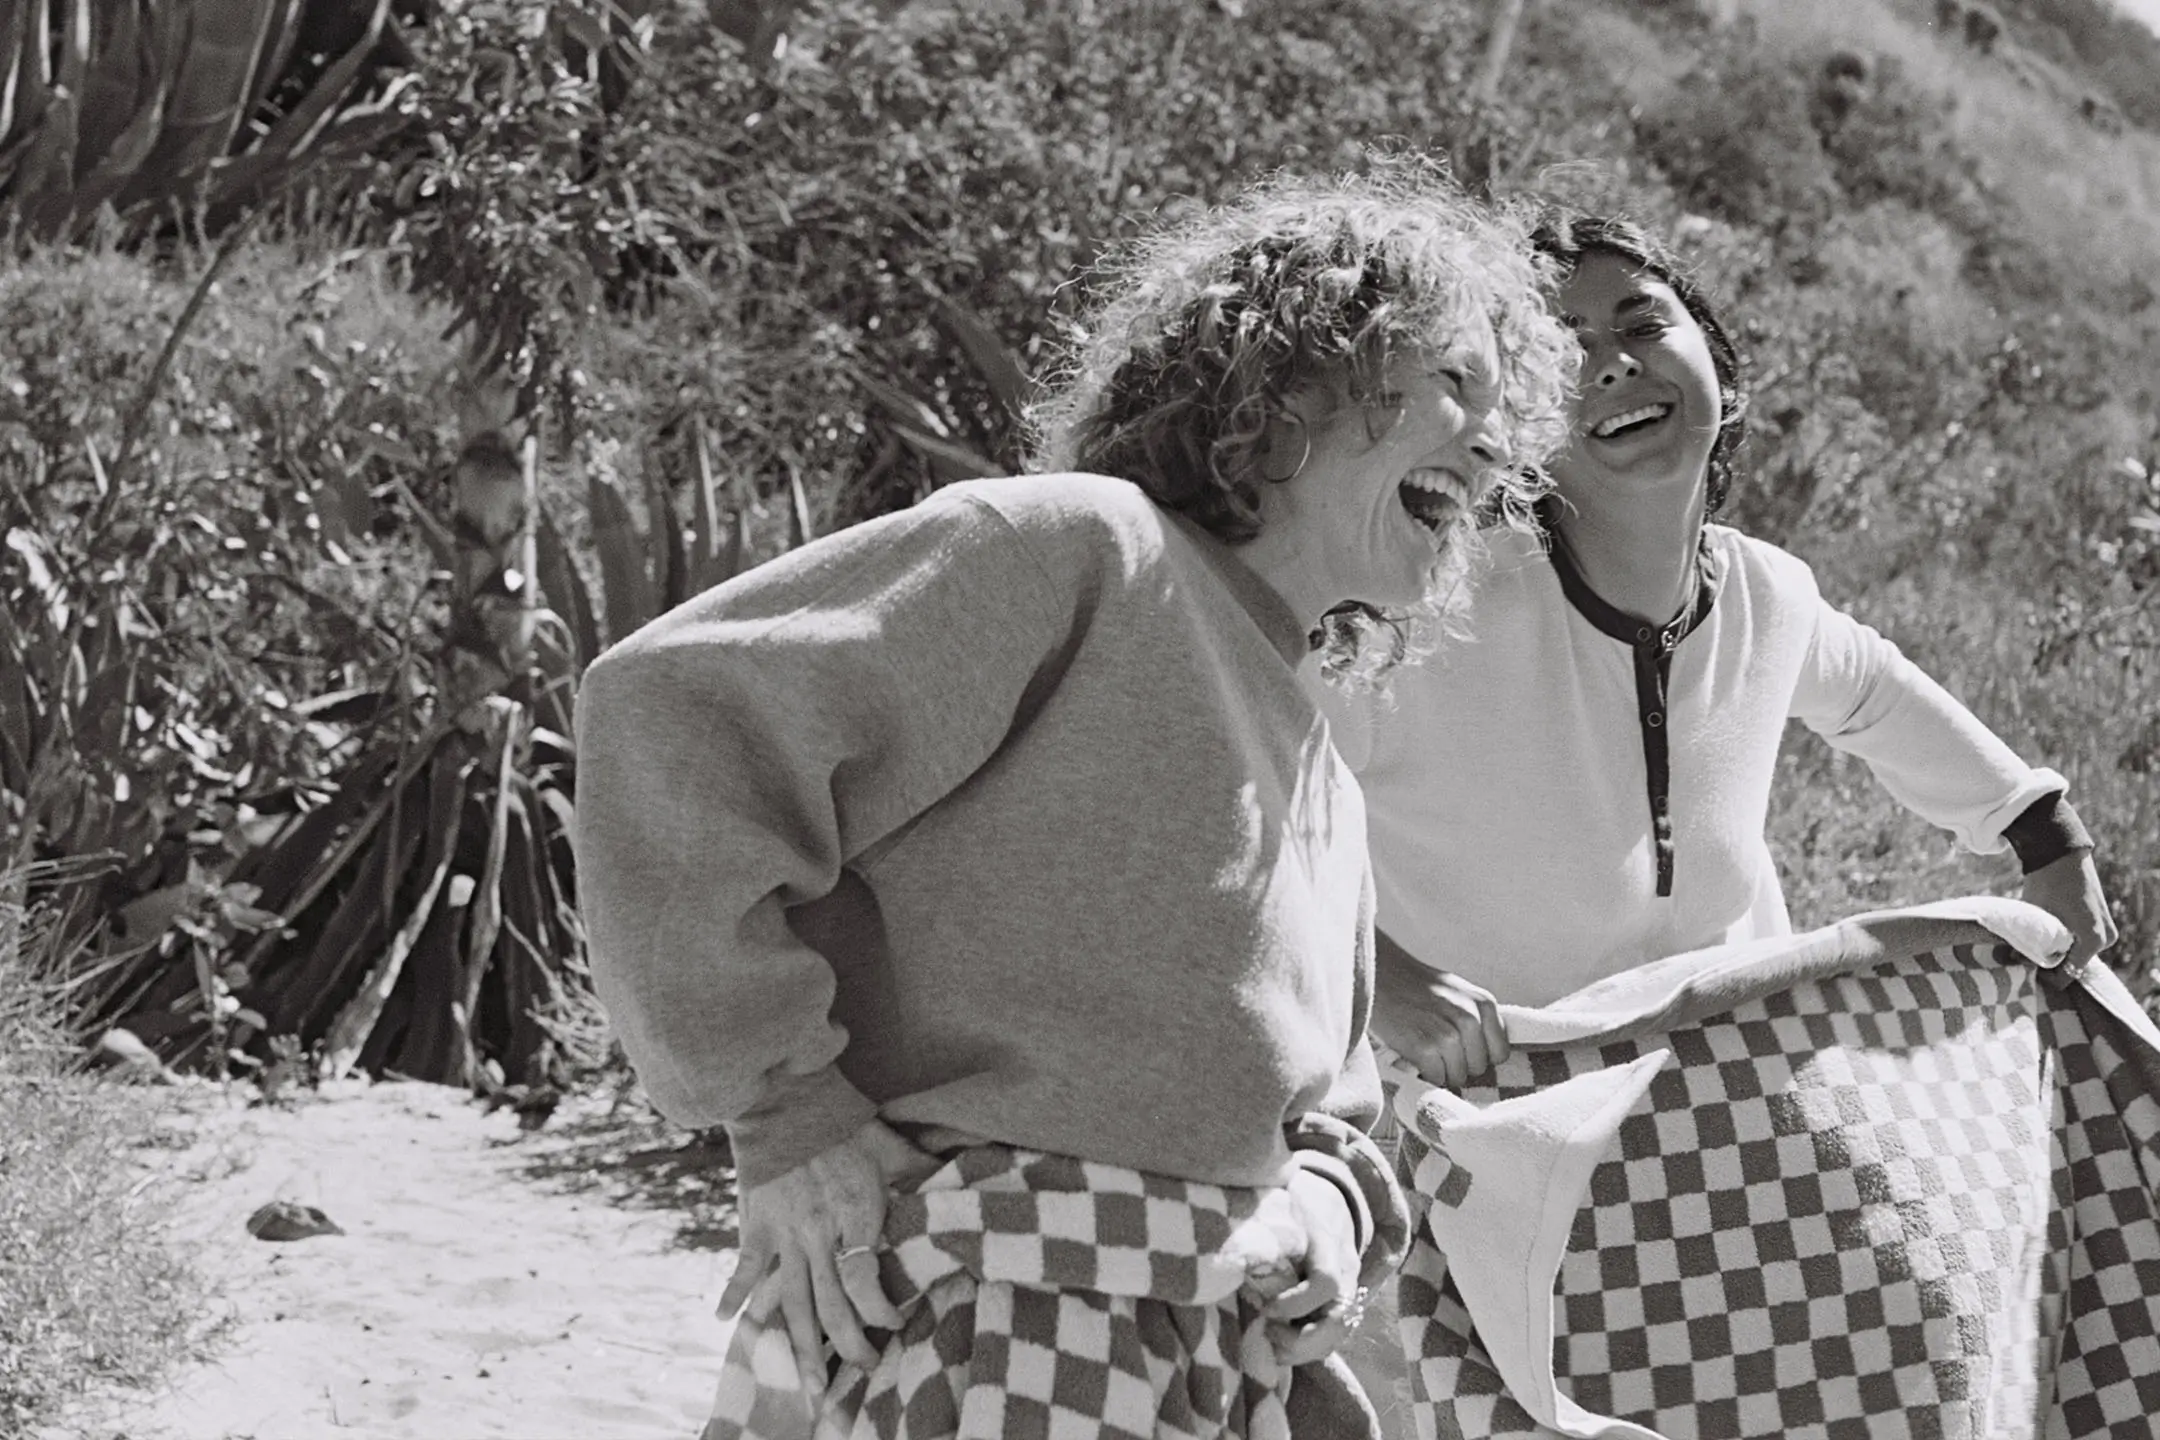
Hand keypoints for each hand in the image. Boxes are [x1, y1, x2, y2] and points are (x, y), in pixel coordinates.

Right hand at [718, 1119, 936, 1389]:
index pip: (864, 1279)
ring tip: (811, 1386)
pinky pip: (744, 1267)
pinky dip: (733, 1295)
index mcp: (855, 1212)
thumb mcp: (891, 1147)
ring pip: (791, 1303)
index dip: (879, 1309)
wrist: (787, 1098)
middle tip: (863, 1370)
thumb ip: (922, 1169)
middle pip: (831, 1305)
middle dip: (848, 1347)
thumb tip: (970, 1165)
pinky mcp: (756, 1224)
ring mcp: (784, 1232)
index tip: (894, 1322)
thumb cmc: (845, 1122)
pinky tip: (725, 1321)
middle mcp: (819, 1231)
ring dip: (801, 1348)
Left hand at [1236, 1170, 1363, 1366]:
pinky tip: (1281, 1348)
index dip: (1297, 1303)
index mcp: (1328, 1242)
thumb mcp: (1281, 1197)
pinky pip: (1334, 1336)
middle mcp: (1345, 1270)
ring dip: (1305, 1351)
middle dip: (1303, 1340)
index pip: (1326, 1281)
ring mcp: (1348, 1288)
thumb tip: (1220, 1237)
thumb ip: (1260, 1220)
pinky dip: (1309, 1350)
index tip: (1265, 1309)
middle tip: (1267, 1333)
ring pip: (1340, 1333)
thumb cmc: (1295, 1197)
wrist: (1330, 1198)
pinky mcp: (1341, 1302)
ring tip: (1272, 1347)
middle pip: (1341, 1318)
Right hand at [1372, 929, 1509, 1090]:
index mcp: (1483, 1003)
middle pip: (1478, 1067)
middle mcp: (1470, 1017)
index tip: (1461, 1048)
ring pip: (1458, 1076)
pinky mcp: (1424, 1047)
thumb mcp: (1457, 993)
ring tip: (1423, 1049)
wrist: (1378, 975)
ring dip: (1440, 1070)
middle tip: (1436, 1047)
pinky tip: (1413, 1054)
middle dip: (1459, 1063)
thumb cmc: (1415, 987)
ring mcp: (1447, 1033)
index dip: (1479, 1054)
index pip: (1499, 1053)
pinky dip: (1424, 1073)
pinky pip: (1436, 1079)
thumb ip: (1476, 1017)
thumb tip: (1488, 1053)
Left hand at [2022, 849, 2117, 976]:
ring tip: (2032, 944)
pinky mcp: (2102, 920)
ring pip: (2076, 951)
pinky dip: (2065, 939)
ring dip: (2057, 950)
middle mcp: (2105, 939)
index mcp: (2092, 942)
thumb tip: (2017, 961)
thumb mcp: (2035, 918)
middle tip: (2024, 957)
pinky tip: (2045, 933)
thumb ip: (2029, 945)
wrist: (2061, 853)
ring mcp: (2107, 930)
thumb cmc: (2046, 885)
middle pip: (2073, 962)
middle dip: (2049, 962)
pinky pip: (2082, 939)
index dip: (2045, 976)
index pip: (2068, 974)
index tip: (2025, 972)